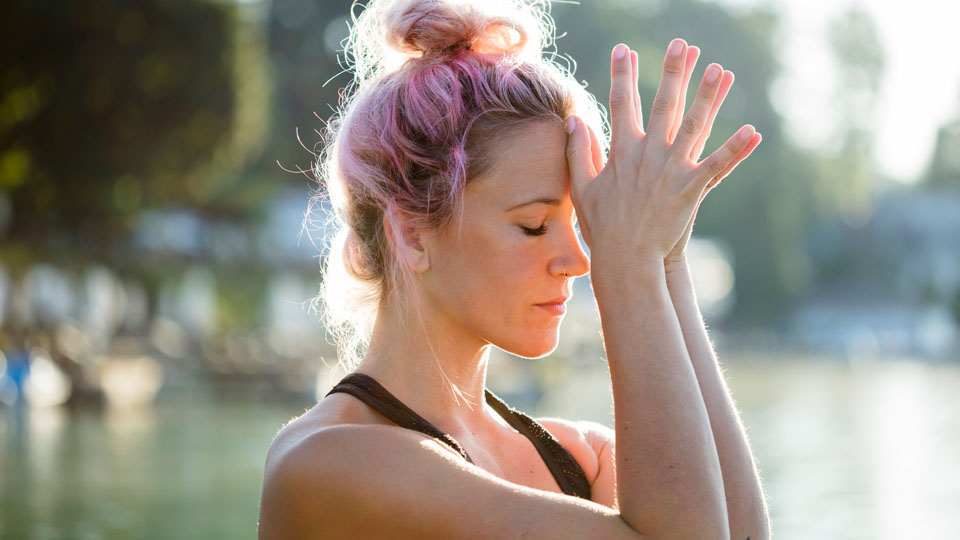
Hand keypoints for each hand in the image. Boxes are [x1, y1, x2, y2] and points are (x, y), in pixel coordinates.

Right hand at [565, 39, 761, 269]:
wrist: (626, 259)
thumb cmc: (602, 226)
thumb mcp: (582, 187)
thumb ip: (578, 151)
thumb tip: (574, 121)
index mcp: (621, 151)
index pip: (620, 103)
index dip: (622, 75)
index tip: (623, 50)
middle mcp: (648, 154)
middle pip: (663, 104)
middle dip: (673, 72)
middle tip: (681, 45)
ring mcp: (671, 170)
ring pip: (695, 125)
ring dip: (709, 96)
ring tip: (720, 70)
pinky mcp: (691, 189)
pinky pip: (718, 165)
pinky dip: (735, 149)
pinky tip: (753, 131)